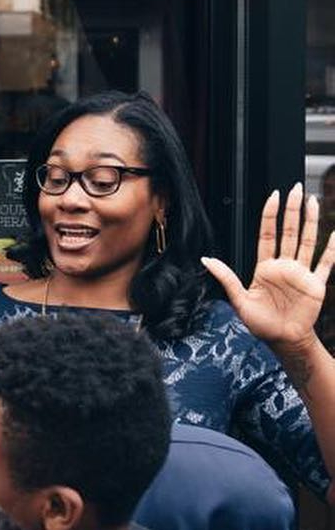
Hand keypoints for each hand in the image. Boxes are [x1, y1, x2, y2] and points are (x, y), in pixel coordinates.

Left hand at [202, 184, 334, 350]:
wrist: (282, 341)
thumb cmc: (260, 323)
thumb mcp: (239, 300)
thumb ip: (226, 277)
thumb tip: (206, 259)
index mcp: (265, 267)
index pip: (267, 234)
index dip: (270, 215)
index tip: (273, 196)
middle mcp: (284, 266)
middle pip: (289, 231)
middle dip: (291, 210)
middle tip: (295, 189)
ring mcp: (301, 273)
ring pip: (307, 241)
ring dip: (310, 221)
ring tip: (311, 200)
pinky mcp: (316, 284)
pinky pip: (326, 263)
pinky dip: (332, 249)